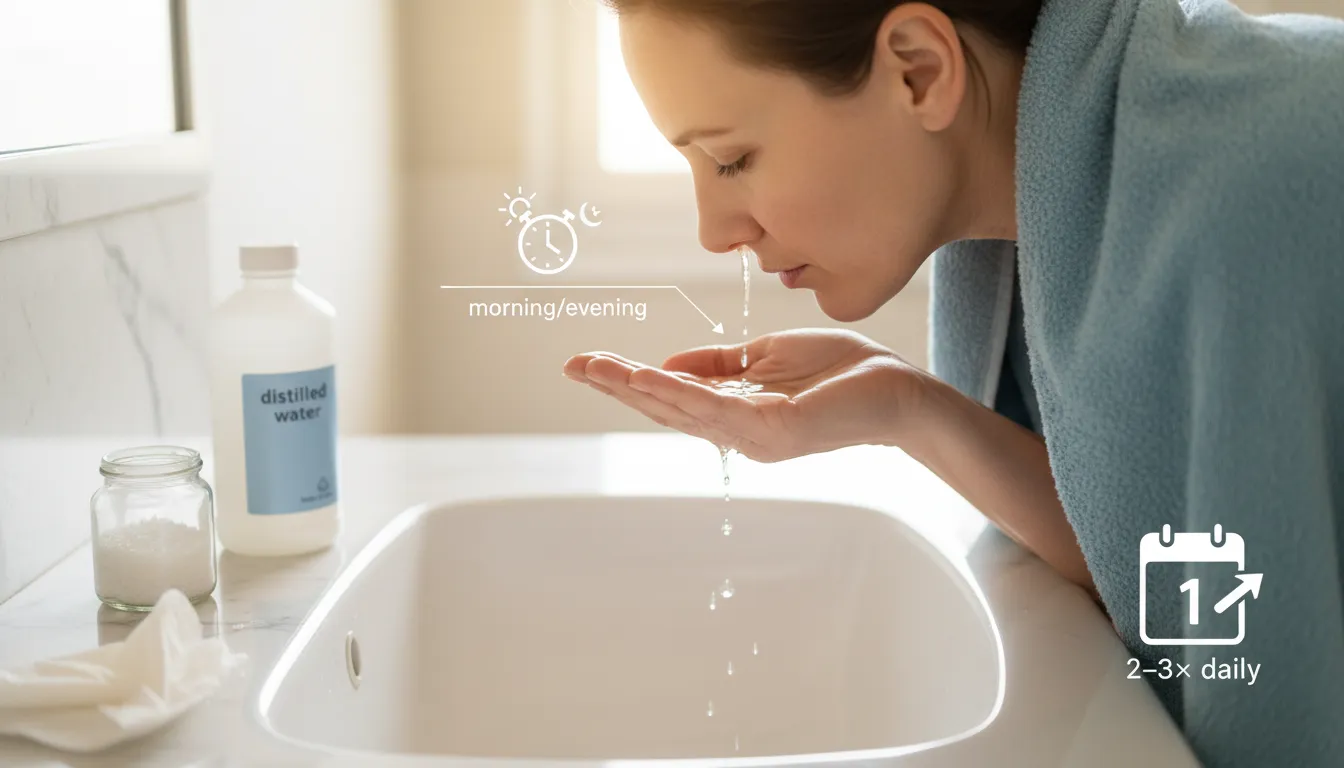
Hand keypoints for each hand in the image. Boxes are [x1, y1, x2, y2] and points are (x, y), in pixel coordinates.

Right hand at [562, 328, 931, 462]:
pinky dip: (677, 390)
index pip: (672, 398)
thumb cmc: (841, 372)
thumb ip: (717, 363)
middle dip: (617, 387)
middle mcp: (737, 432)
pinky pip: (716, 407)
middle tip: (573, 365)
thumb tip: (664, 364)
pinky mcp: (774, 429)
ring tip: (597, 369)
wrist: (897, 388)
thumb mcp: (765, 356)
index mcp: (734, 413)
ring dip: (636, 389)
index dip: (628, 381)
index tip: (589, 363)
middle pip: (665, 408)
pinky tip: (646, 375)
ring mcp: (753, 436)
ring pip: (682, 410)